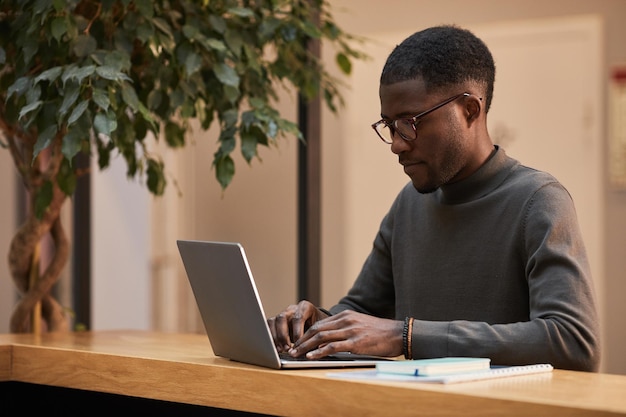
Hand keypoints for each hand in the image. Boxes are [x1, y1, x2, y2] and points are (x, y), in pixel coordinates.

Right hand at [267, 300, 328, 352]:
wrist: (315, 324)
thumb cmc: (319, 327)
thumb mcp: (320, 330)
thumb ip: (316, 337)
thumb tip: (313, 351)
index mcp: (305, 307)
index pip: (298, 317)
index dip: (297, 332)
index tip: (299, 344)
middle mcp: (292, 309)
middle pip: (282, 318)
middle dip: (283, 335)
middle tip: (287, 348)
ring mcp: (283, 314)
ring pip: (273, 321)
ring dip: (276, 337)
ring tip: (280, 350)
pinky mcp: (276, 321)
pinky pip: (268, 327)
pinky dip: (271, 338)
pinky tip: (276, 348)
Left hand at [287, 310, 403, 358]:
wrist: (398, 334)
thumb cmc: (380, 333)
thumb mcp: (360, 325)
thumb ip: (345, 330)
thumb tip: (328, 341)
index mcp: (346, 315)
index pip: (320, 323)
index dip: (306, 333)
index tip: (297, 342)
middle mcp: (346, 320)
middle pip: (317, 329)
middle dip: (301, 339)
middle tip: (291, 349)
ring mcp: (350, 330)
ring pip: (321, 337)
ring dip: (306, 346)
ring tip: (296, 353)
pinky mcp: (356, 342)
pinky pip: (333, 346)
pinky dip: (319, 351)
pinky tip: (311, 356)